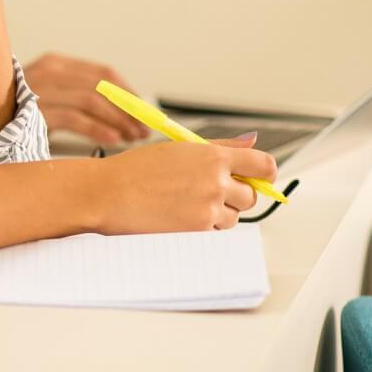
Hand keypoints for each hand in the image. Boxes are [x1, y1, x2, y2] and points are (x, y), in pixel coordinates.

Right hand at [26, 53, 150, 144]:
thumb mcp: (53, 100)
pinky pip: (74, 118)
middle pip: (102, 85)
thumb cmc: (20, 116)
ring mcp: (39, 90)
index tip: (144, 112)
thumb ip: (82, 99)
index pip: (103, 72)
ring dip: (118, 120)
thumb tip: (126, 112)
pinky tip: (113, 139)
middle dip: (129, 109)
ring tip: (133, 137)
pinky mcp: (33, 111)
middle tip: (145, 129)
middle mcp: (48, 71)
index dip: (128, 92)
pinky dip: (98, 129)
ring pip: (92, 100)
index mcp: (55, 64)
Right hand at [92, 135, 274, 232]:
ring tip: (187, 203)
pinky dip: (203, 226)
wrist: (107, 193)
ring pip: (235, 216)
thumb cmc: (135, 170)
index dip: (265, 174)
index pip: (264, 165)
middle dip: (236, 195)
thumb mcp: (179, 148)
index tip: (258, 178)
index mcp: (213, 156)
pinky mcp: (198, 228)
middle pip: (251, 195)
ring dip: (219, 212)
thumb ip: (220, 147)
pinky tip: (179, 215)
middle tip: (208, 191)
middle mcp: (217, 181)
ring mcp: (209, 207)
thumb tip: (250, 141)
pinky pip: (216, 230)